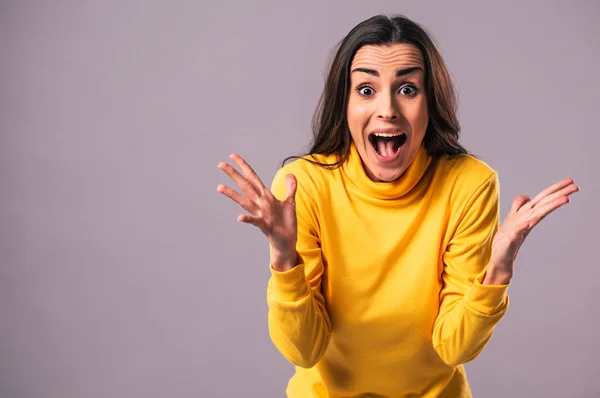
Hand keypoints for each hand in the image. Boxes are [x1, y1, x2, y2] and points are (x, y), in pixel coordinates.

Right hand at [217, 153, 297, 268]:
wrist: (286, 241)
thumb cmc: (286, 223)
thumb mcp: (290, 202)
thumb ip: (290, 188)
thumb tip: (290, 173)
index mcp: (265, 196)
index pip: (252, 177)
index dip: (243, 166)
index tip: (232, 156)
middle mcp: (260, 203)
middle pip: (245, 185)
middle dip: (233, 175)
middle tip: (220, 164)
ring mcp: (260, 214)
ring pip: (245, 201)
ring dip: (232, 194)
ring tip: (219, 187)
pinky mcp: (265, 225)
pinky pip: (255, 221)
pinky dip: (247, 219)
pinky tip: (239, 217)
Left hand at [488, 178, 578, 279]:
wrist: (499, 258)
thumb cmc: (506, 239)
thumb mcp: (511, 219)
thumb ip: (519, 207)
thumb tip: (527, 196)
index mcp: (526, 215)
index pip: (542, 199)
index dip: (555, 189)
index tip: (570, 181)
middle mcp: (526, 221)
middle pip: (543, 204)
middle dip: (559, 194)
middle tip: (576, 187)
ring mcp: (519, 230)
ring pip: (536, 215)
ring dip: (550, 206)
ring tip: (565, 199)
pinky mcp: (511, 240)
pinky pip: (517, 231)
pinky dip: (522, 227)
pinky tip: (527, 224)